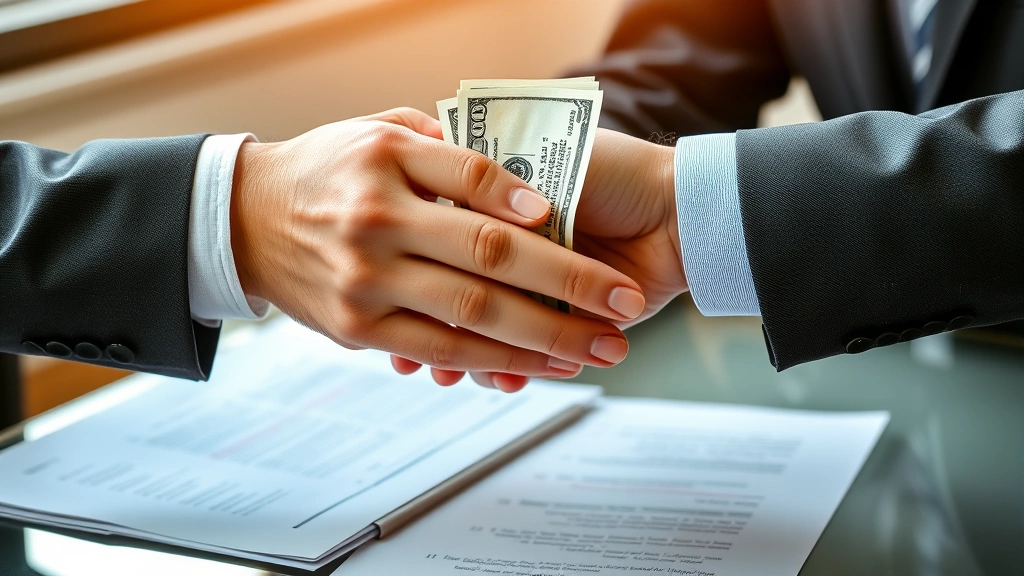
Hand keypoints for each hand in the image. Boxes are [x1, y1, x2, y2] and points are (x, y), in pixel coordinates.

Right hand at [230, 109, 646, 387]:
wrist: (243, 219)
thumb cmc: (325, 169)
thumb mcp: (377, 131)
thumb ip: (444, 150)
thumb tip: (521, 184)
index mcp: (387, 161)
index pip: (473, 177)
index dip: (529, 200)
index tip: (575, 222)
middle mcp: (376, 221)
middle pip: (490, 255)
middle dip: (569, 285)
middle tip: (624, 303)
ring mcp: (366, 280)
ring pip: (472, 314)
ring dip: (546, 337)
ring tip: (601, 348)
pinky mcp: (359, 329)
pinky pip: (440, 351)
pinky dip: (495, 362)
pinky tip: (541, 367)